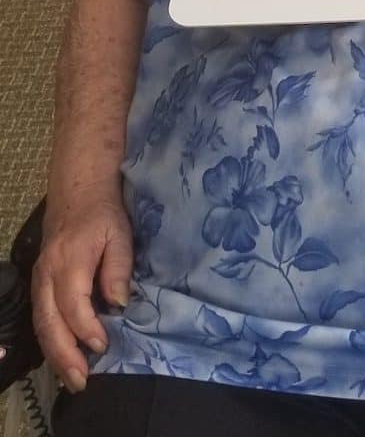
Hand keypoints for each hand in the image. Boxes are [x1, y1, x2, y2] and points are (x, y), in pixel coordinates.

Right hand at [31, 188, 132, 393]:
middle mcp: (47, 272)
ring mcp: (39, 276)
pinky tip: (63, 355)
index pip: (74, 305)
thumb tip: (119, 304)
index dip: (87, 330)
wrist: (78, 188)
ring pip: (41, 323)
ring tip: (72, 378)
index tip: (104, 347)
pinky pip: (41, 315)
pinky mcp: (39, 279)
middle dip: (64, 355)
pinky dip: (51, 338)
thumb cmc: (103, 211)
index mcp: (69, 260)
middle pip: (49, 322)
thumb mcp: (120, 233)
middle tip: (81, 381)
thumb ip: (119, 269)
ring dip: (55, 353)